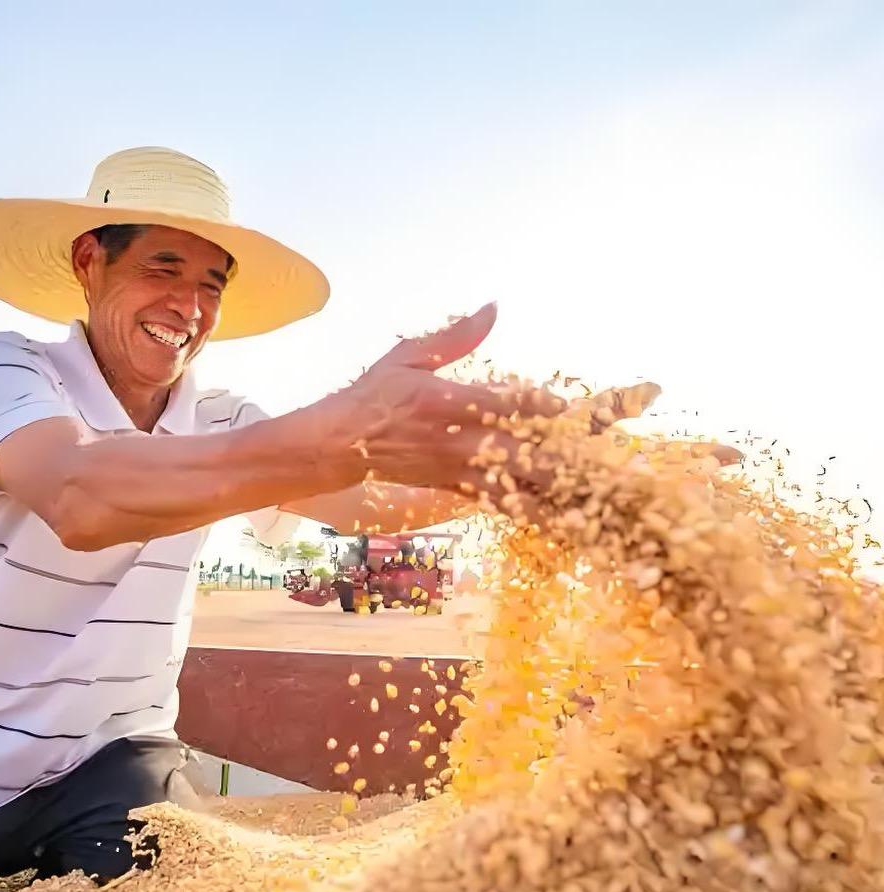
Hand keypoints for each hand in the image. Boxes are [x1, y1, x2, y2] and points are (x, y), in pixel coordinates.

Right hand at [338, 303, 661, 494]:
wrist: (341, 446)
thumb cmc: (374, 394)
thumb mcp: (408, 355)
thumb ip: (456, 337)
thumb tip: (494, 308)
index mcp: (445, 403)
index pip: (503, 405)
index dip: (541, 408)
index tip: (574, 410)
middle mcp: (457, 442)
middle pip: (523, 453)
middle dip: (570, 457)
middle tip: (611, 461)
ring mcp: (460, 471)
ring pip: (519, 487)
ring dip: (561, 495)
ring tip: (603, 502)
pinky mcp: (458, 488)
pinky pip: (503, 504)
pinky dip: (536, 513)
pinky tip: (567, 522)